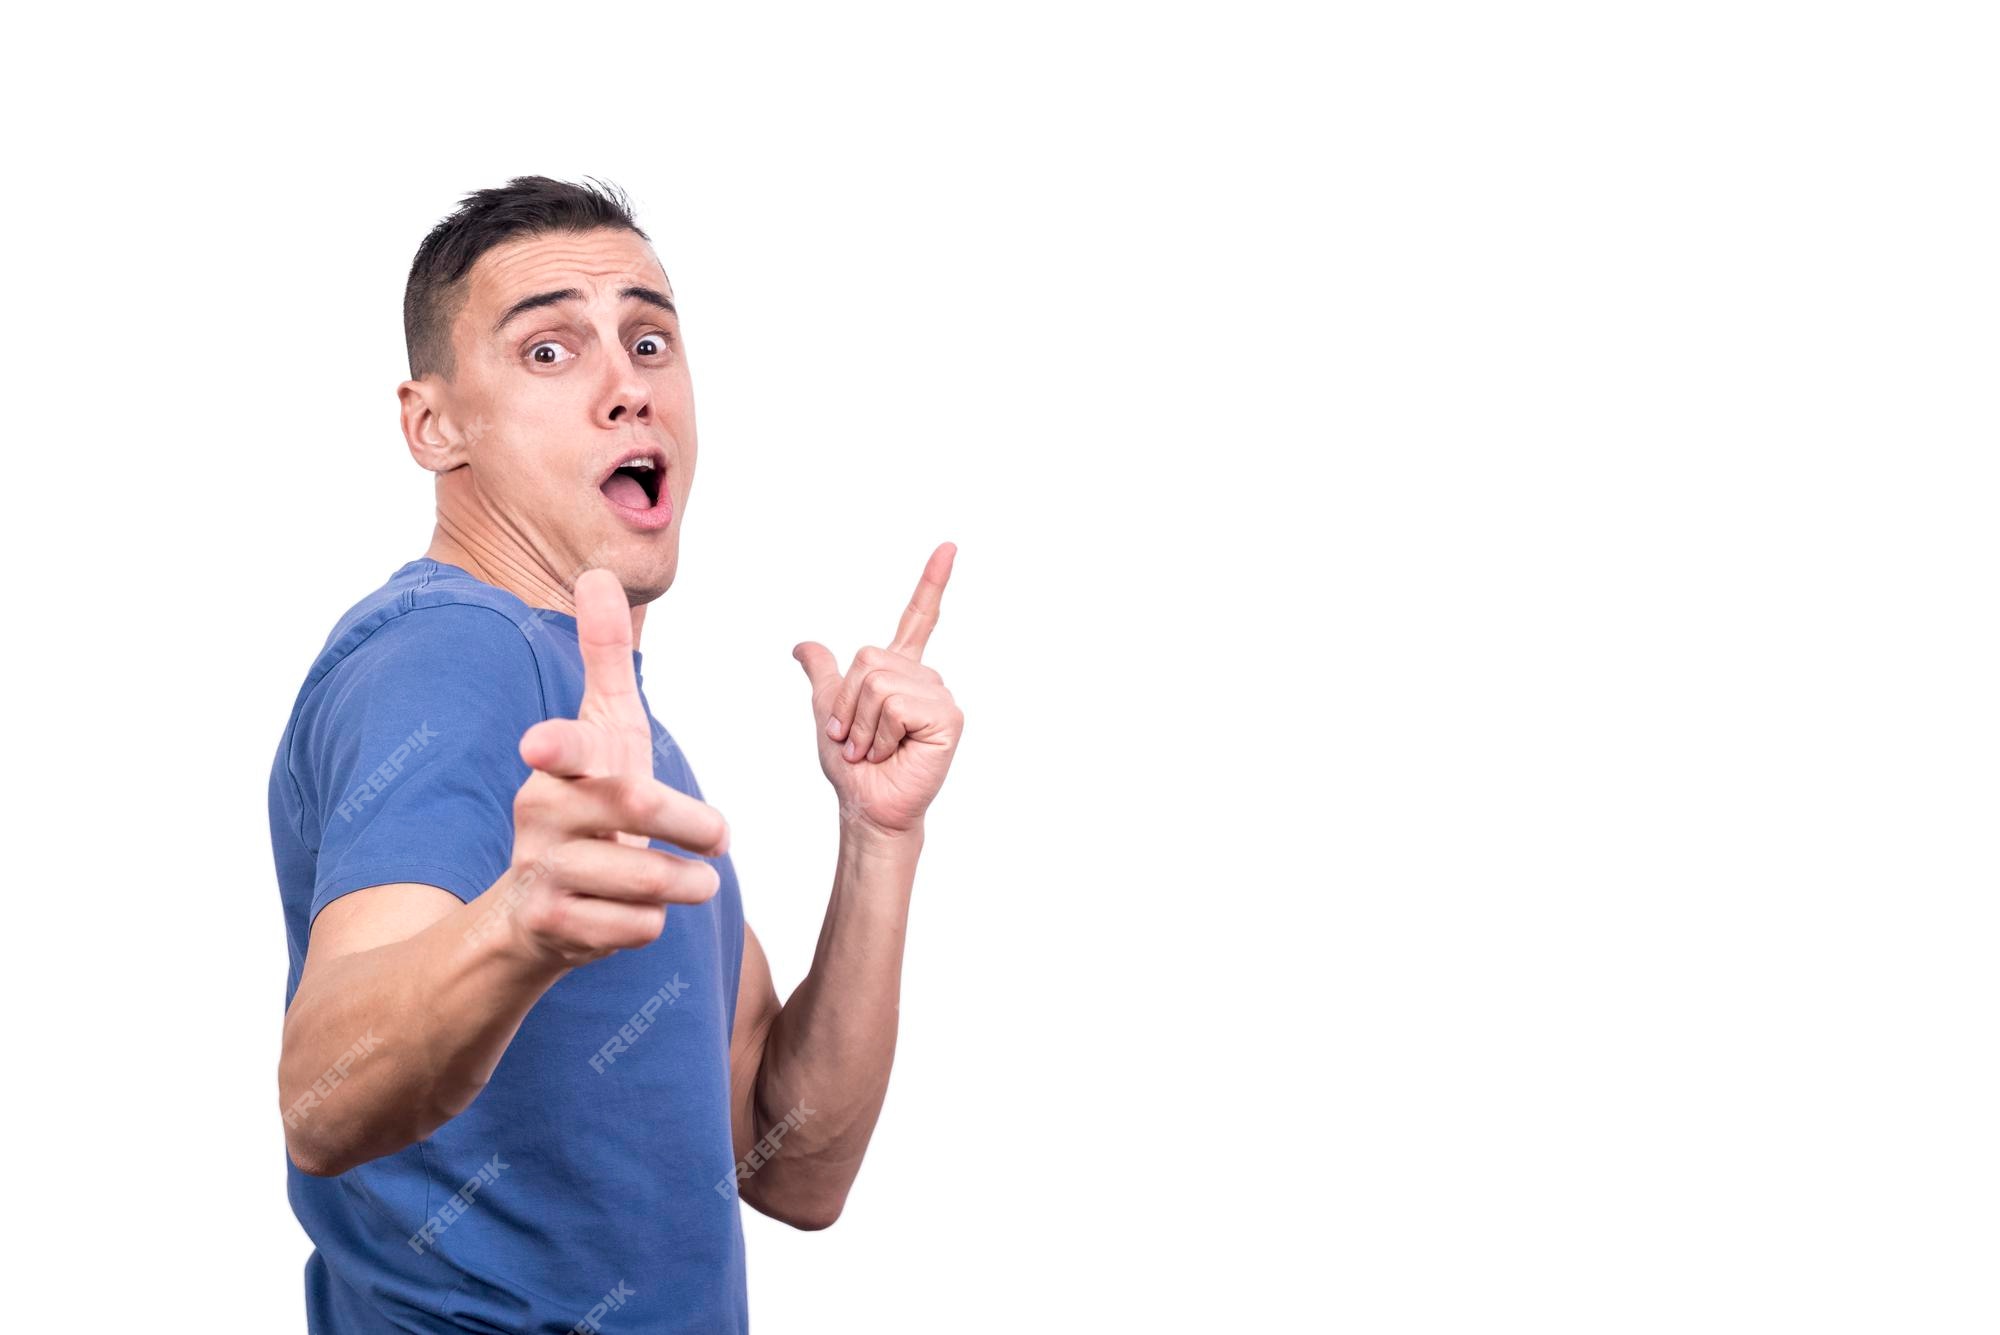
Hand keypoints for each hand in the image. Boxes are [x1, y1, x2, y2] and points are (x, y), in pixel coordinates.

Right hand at [502, 569, 730, 967]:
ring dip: (685, 882)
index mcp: (558, 763)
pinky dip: (652, 923)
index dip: (557, 743)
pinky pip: (632, 926)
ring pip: (643, 877)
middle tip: (722, 836)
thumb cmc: (585, 801)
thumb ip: (604, 658)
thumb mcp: (601, 731)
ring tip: (697, 882)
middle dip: (692, 823)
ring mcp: (542, 871)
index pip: (564, 745)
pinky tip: (638, 914)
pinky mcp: (553, 926)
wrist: (531, 909)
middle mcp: (541, 812)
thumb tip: (597, 574)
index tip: (536, 744)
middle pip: (634, 805)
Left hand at [792, 543, 964, 839]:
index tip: (949, 547)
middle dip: (849, 704)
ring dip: (863, 724)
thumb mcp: (827, 711)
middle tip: (859, 738)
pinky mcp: (947, 717)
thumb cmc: (853, 767)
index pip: (918, 618)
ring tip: (876, 749)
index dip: (932, 583)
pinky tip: (894, 752)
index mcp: (900, 672)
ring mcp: (938, 695)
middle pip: (868, 658)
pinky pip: (895, 704)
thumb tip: (803, 645)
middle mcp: (923, 678)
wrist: (866, 806)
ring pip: (878, 682)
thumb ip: (823, 675)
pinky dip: (882, 734)